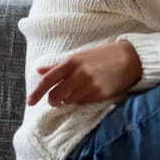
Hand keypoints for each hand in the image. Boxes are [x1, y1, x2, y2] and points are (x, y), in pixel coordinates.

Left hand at [27, 40, 142, 106]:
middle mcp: (78, 74)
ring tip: (77, 92)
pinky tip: (89, 92)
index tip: (30, 101)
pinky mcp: (100, 95)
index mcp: (71, 62)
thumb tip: (39, 71)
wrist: (129, 58)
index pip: (48, 80)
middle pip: (56, 95)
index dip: (37, 92)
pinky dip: (82, 100)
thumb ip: (58, 66)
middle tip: (56, 100)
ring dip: (68, 100)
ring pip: (69, 101)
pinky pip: (83, 103)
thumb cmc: (102, 56)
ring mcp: (89, 85)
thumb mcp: (78, 56)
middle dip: (53, 100)